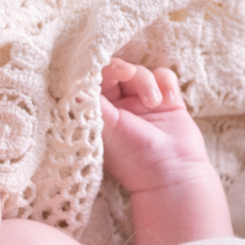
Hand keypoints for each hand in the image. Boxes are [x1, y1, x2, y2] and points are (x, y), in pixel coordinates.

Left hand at [98, 58, 212, 195]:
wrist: (170, 174)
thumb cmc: (132, 158)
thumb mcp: (104, 128)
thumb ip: (89, 102)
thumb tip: (73, 79)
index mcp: (101, 112)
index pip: (96, 79)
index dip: (102, 69)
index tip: (113, 74)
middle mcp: (121, 106)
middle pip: (119, 70)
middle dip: (125, 70)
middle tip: (129, 74)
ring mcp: (145, 102)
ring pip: (142, 72)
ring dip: (148, 82)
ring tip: (154, 103)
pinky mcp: (168, 101)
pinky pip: (165, 76)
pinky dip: (166, 82)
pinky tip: (168, 100)